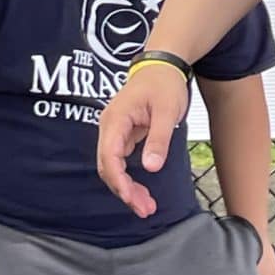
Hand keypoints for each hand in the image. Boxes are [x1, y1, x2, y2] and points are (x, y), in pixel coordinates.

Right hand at [97, 65, 189, 216]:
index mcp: (116, 119)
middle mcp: (109, 126)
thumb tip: (150, 168)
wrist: (163, 65)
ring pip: (112, 166)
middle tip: (145, 209)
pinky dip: (129, 177)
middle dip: (124, 191)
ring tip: (146, 206)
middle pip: (108, 166)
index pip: (109, 157)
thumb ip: (158, 139)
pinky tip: (141, 190)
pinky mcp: (122, 134)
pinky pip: (120, 161)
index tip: (133, 198)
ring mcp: (114, 131)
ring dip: (126, 187)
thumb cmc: (164, 83)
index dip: (119, 181)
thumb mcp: (167, 111)